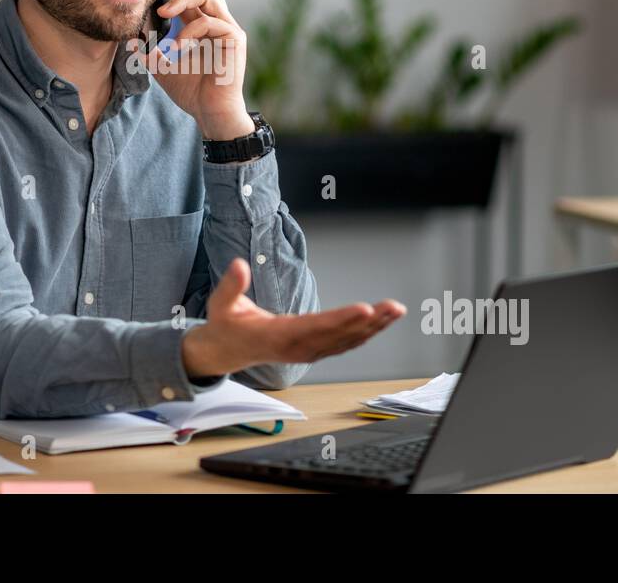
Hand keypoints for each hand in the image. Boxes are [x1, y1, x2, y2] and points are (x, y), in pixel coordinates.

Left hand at [146, 0, 252, 139]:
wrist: (210, 113)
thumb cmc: (190, 90)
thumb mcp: (162, 63)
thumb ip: (150, 45)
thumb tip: (131, 29)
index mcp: (203, 25)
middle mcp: (218, 21)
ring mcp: (229, 28)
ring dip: (182, 0)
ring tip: (162, 12)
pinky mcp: (235, 39)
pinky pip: (210, 23)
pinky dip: (190, 32)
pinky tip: (177, 46)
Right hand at [181, 258, 405, 376]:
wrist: (226, 352)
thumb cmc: (227, 325)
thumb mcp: (221, 304)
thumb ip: (231, 285)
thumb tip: (238, 263)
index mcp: (278, 336)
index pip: (315, 327)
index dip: (342, 319)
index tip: (365, 309)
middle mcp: (298, 348)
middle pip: (339, 335)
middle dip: (370, 321)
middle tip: (393, 307)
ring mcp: (307, 352)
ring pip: (347, 342)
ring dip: (374, 327)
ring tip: (396, 311)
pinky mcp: (313, 351)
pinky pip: (344, 344)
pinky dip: (365, 334)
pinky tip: (381, 322)